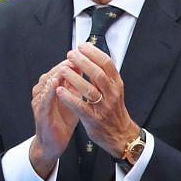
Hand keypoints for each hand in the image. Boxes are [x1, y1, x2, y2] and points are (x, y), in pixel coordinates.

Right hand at [27, 62, 77, 178]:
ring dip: (56, 74)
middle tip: (75, 58)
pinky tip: (55, 85)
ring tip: (66, 67)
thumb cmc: (62, 120)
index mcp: (51, 87)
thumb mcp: (72, 99)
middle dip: (64, 65)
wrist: (54, 142)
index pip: (59, 69)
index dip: (70, 62)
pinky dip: (49, 91)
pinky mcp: (40, 112)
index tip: (81, 56)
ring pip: (46, 83)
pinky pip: (44, 100)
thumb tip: (85, 70)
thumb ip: (76, 85)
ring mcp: (40, 101)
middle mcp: (43, 91)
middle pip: (52, 73)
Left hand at [55, 41, 139, 156]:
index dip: (94, 53)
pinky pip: (81, 107)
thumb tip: (91, 55)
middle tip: (71, 54)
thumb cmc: (113, 110)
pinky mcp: (94, 119)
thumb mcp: (113, 90)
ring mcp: (103, 107)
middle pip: (98, 74)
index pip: (107, 64)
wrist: (121, 135)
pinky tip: (60, 90)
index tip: (82, 46)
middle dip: (83, 62)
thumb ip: (103, 75)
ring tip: (63, 70)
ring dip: (75, 78)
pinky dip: (70, 98)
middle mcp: (111, 94)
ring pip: (89, 90)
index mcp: (116, 84)